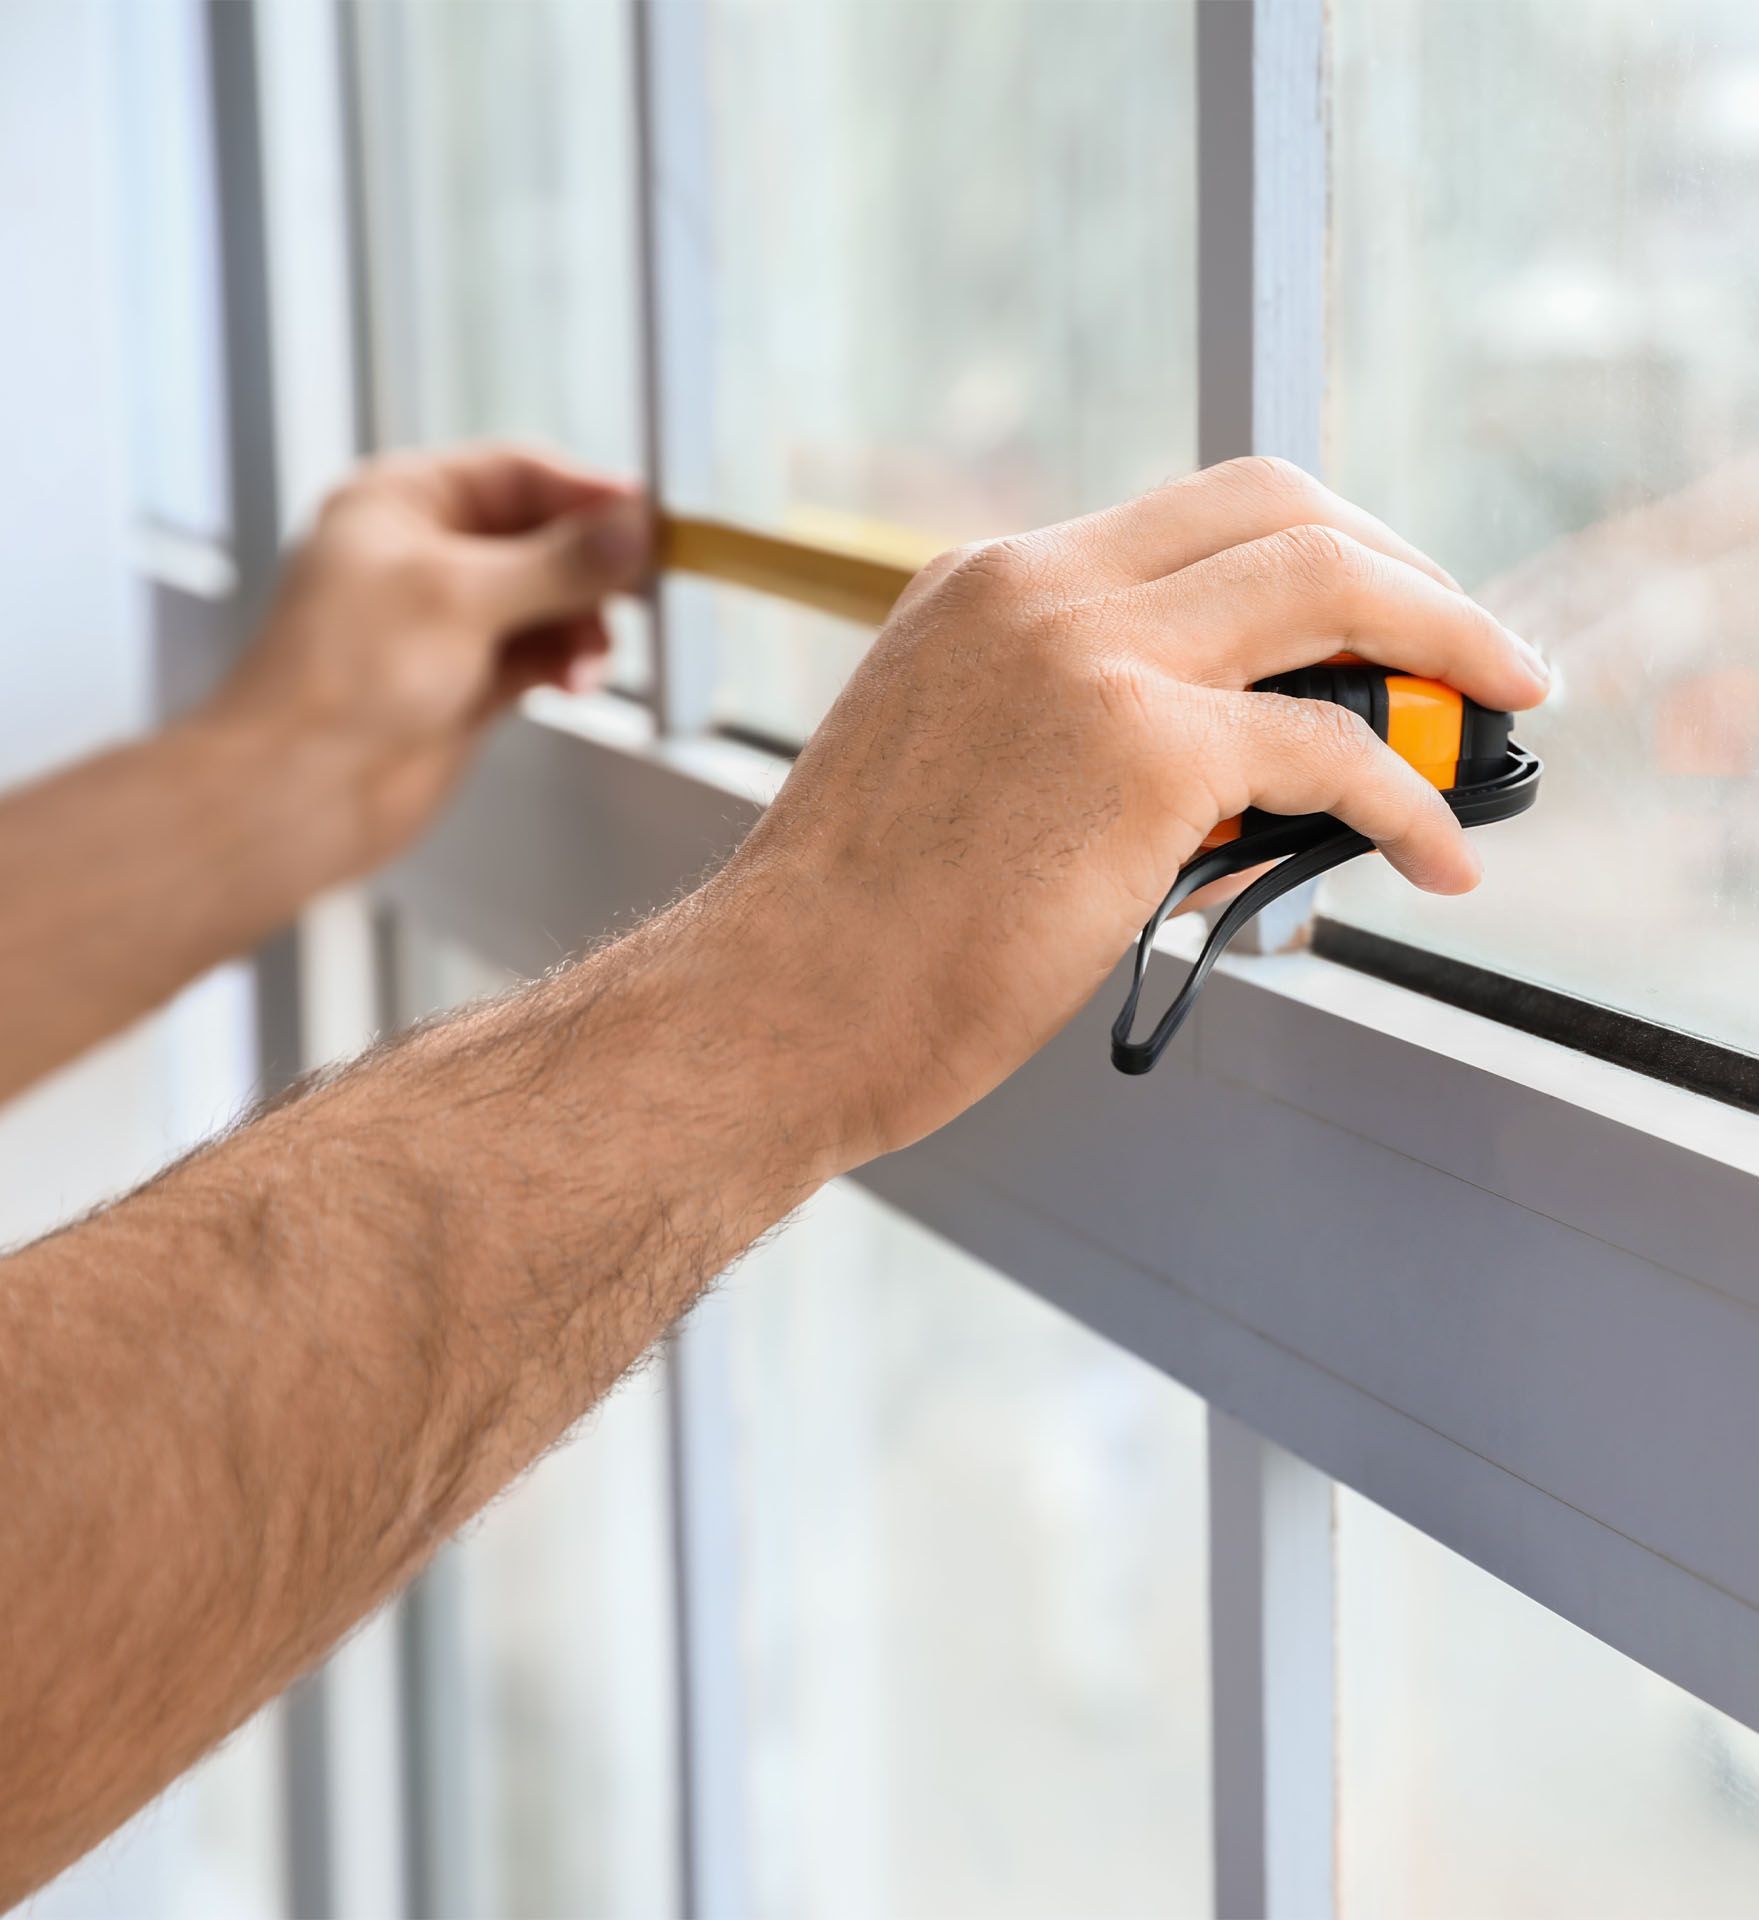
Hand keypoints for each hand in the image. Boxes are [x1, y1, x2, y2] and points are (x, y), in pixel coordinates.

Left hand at [203, 443, 648, 880]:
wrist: (300, 789)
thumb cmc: (341, 678)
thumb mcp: (461, 597)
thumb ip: (558, 561)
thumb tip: (630, 528)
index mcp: (401, 502)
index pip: (517, 474)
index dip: (585, 493)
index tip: (645, 516)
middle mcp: (425, 554)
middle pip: (542, 537)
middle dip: (590, 568)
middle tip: (639, 587)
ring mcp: (448, 621)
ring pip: (549, 602)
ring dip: (582, 626)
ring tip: (590, 662)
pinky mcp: (467, 681)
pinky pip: (540, 654)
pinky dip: (566, 664)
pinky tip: (575, 682)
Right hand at [725, 457, 1549, 1160]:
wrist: (779, 1004)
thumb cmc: (858, 929)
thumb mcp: (954, 767)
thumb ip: (1073, 728)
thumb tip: (1228, 775)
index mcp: (986, 583)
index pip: (1190, 517)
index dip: (1307, 551)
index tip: (1369, 612)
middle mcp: (1042, 586)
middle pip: (1280, 504)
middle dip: (1402, 564)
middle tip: (1468, 641)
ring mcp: (1093, 653)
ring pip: (1332, 581)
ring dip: (1449, 637)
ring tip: (1504, 703)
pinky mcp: (1144, 749)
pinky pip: (1336, 747)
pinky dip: (1413, 798)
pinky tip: (1439, 851)